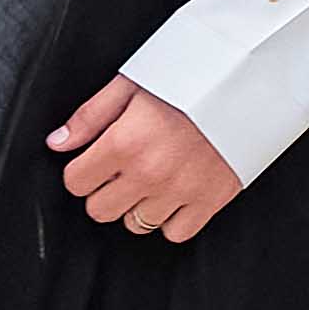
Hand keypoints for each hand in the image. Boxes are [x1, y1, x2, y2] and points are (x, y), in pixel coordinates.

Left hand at [53, 76, 240, 239]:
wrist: (250, 82)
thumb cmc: (192, 76)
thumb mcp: (132, 84)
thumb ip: (90, 116)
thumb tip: (58, 142)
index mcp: (124, 142)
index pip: (76, 182)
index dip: (82, 170)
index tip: (95, 161)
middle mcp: (148, 173)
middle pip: (100, 210)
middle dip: (104, 191)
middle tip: (121, 171)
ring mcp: (180, 191)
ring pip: (135, 224)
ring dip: (137, 205)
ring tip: (151, 179)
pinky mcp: (210, 200)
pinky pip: (176, 233)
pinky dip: (172, 219)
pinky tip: (175, 194)